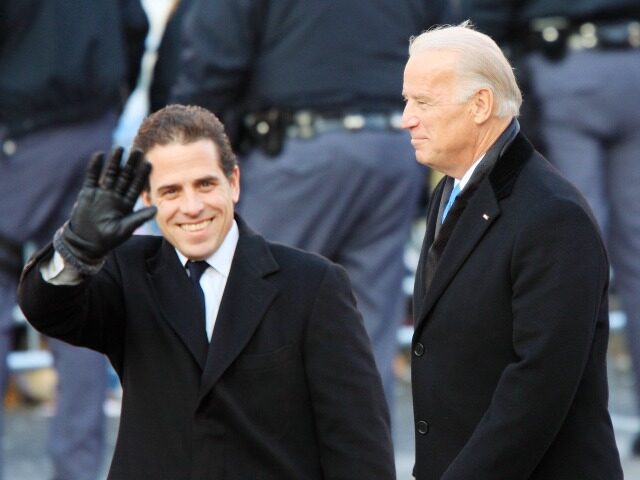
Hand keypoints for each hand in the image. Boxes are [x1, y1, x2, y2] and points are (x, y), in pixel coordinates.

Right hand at [53, 147, 156, 273]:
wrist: (86, 242)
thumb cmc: (108, 238)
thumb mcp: (125, 228)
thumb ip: (139, 218)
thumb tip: (156, 210)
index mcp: (126, 203)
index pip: (136, 186)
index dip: (142, 175)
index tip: (149, 163)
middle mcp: (116, 195)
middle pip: (125, 176)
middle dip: (131, 164)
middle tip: (138, 150)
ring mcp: (102, 193)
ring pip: (110, 174)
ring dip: (114, 162)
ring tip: (119, 149)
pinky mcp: (88, 193)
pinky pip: (92, 177)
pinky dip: (95, 167)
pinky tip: (99, 155)